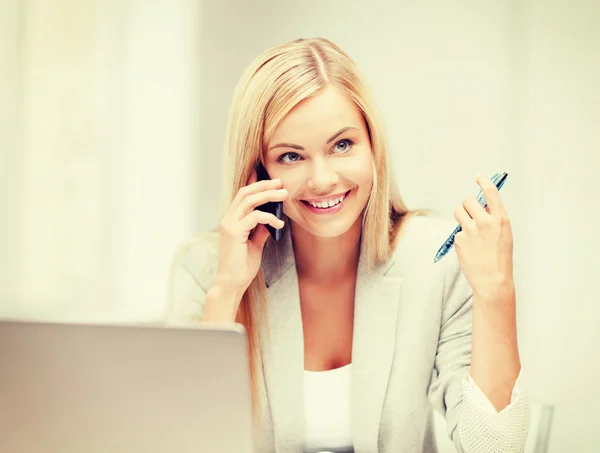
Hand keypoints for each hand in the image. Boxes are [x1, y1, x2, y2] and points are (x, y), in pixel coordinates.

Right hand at [216, 170, 287, 295]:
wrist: (232, 283)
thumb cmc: (242, 266)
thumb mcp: (254, 244)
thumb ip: (260, 231)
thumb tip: (270, 221)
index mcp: (231, 220)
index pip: (242, 195)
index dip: (255, 183)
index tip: (270, 177)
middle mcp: (228, 219)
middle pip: (245, 193)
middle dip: (264, 185)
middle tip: (281, 183)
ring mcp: (229, 225)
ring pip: (249, 200)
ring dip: (268, 195)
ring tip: (284, 195)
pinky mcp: (234, 233)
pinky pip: (254, 217)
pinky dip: (269, 217)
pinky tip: (279, 224)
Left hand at [452, 175, 513, 300]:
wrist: (493, 280)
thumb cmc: (500, 257)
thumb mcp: (503, 234)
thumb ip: (492, 218)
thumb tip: (480, 206)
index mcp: (500, 219)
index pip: (491, 193)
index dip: (483, 182)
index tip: (478, 177)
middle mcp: (485, 222)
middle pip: (467, 201)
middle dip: (468, 206)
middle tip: (472, 215)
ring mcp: (470, 230)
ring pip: (458, 212)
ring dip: (462, 217)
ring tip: (470, 231)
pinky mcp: (459, 240)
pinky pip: (457, 231)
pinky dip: (462, 237)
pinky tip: (470, 248)